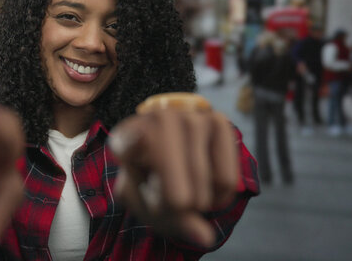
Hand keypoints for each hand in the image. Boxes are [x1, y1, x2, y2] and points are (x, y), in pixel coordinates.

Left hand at [109, 108, 238, 246]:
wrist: (181, 164)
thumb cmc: (157, 186)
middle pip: (168, 164)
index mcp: (125, 140)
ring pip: (200, 171)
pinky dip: (222, 195)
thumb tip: (205, 237)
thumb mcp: (151, 206)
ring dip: (200, 200)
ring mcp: (188, 116)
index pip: (127, 143)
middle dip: (176, 200)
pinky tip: (211, 192)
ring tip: (193, 200)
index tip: (132, 145)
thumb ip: (171, 219)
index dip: (131, 145)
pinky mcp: (217, 120)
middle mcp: (155, 119)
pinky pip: (226, 172)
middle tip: (179, 207)